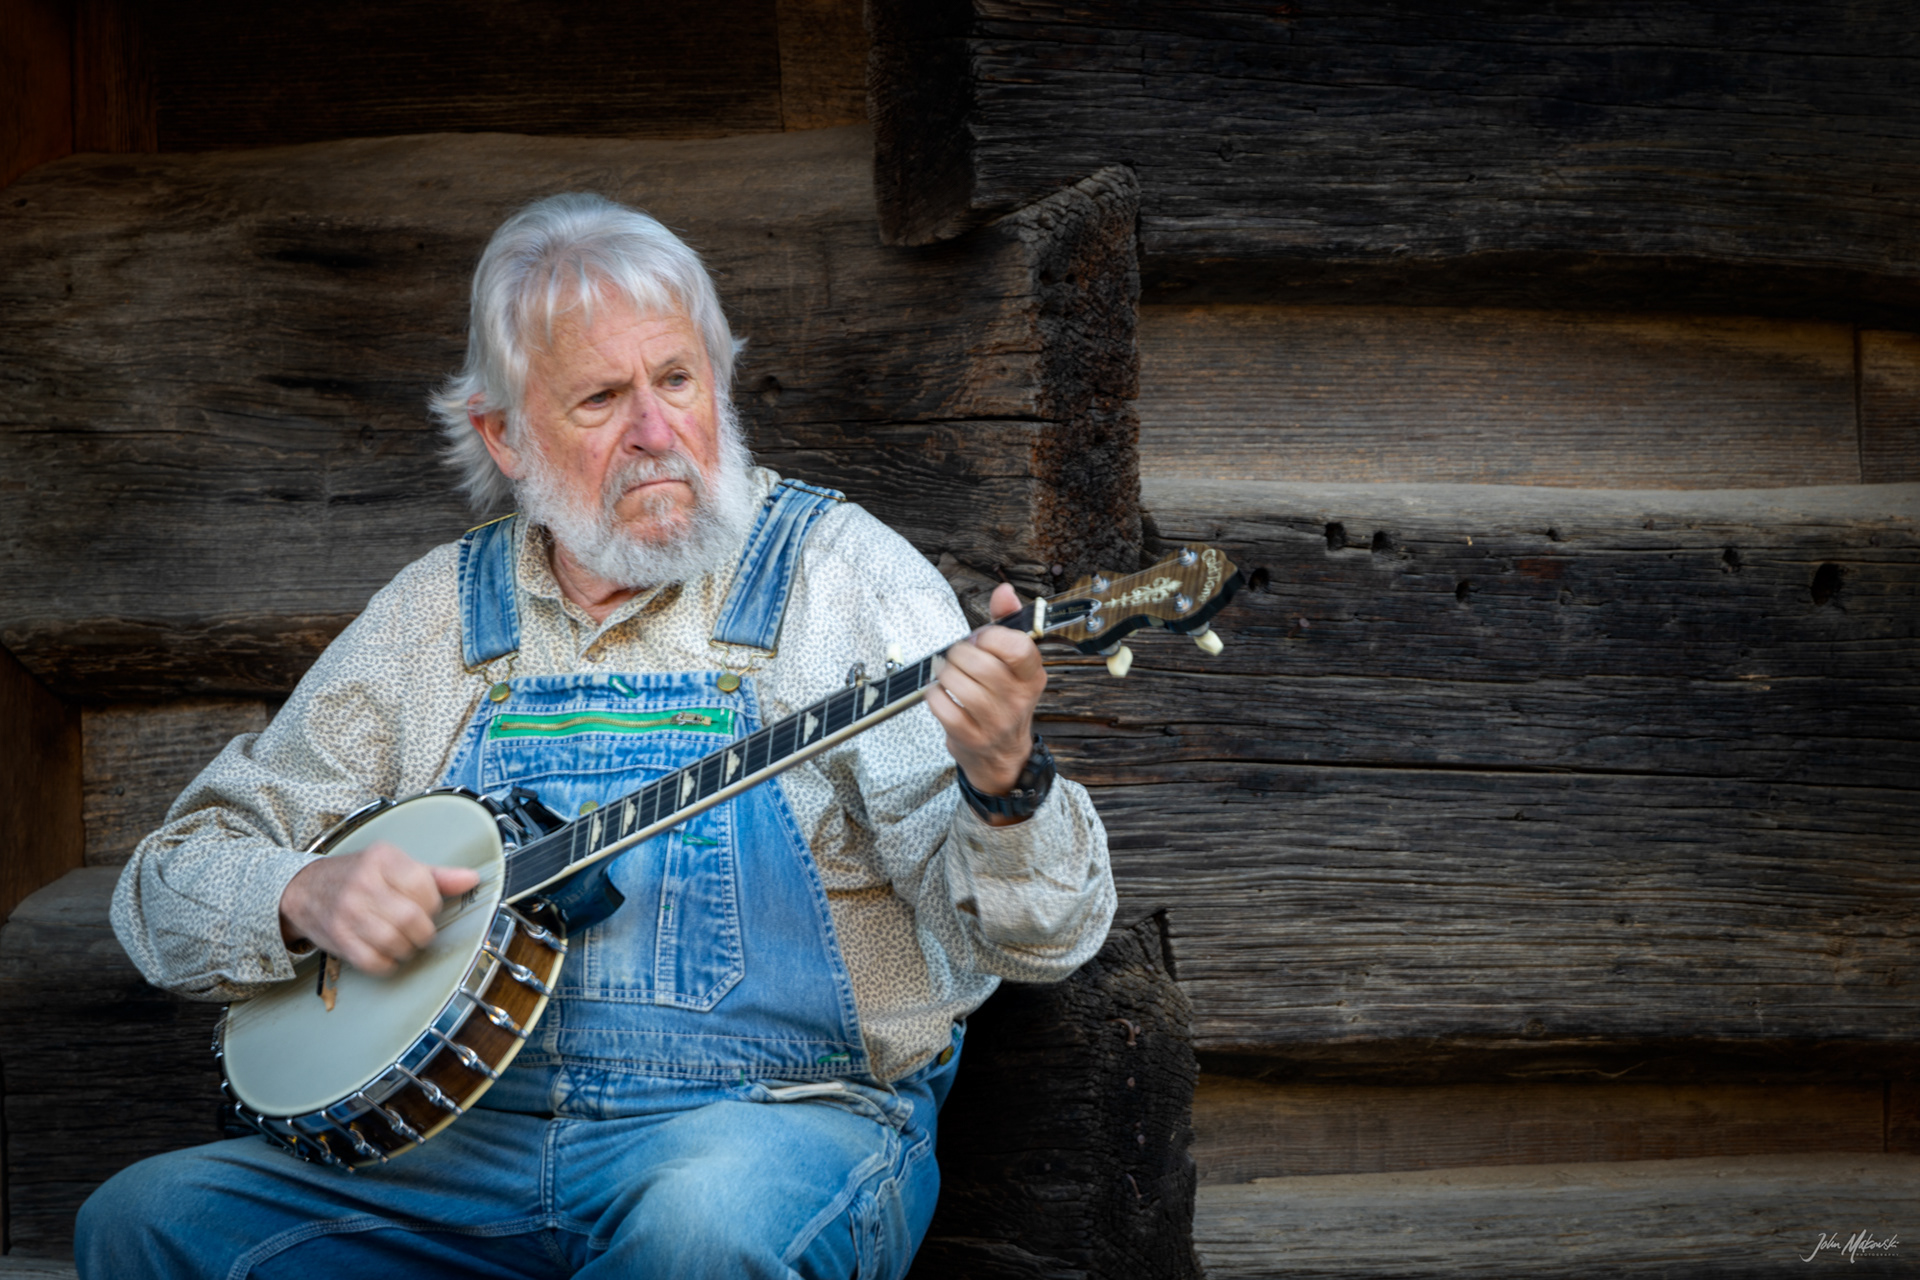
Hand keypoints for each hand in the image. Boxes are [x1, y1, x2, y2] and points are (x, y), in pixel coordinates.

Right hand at [279, 840, 479, 975]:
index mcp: (382, 859)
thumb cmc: (357, 876)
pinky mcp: (338, 938)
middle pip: (411, 918)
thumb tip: (472, 879)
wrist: (303, 890)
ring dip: (408, 949)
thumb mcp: (394, 865)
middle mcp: (363, 883)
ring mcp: (347, 912)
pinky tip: (389, 955)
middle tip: (420, 930)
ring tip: (405, 942)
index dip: (433, 904)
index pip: (423, 886)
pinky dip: (388, 964)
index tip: (428, 907)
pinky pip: (373, 961)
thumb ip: (435, 875)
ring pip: (394, 942)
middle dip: (424, 931)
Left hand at [927, 583, 1046, 823]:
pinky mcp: (971, 737)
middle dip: (960, 654)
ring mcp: (995, 722)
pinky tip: (941, 694)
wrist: (1002, 756)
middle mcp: (1018, 699)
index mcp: (1032, 675)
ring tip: (948, 675)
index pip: (1018, 646)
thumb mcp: (1012, 663)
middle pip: (981, 664)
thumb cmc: (1002, 700)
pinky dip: (934, 695)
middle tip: (958, 658)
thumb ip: (1007, 623)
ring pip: (958, 683)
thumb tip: (1004, 590)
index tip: (981, 640)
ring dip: (945, 673)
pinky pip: (943, 706)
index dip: (991, 636)